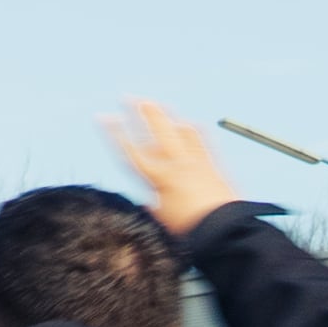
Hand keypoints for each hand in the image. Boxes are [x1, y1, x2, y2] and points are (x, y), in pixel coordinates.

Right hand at [104, 100, 233, 236]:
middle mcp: (176, 163)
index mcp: (158, 178)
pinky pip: (202, 138)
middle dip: (139, 111)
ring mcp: (196, 160)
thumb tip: (148, 201)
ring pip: (178, 128)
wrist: (225, 229)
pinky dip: (192, 129)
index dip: (114, 133)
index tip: (103, 117)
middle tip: (128, 97)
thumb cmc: (192, 229)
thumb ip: (152, 205)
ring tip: (155, 103)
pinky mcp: (213, 163)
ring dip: (165, 114)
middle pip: (155, 130)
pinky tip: (189, 122)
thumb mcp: (163, 219)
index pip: (131, 150)